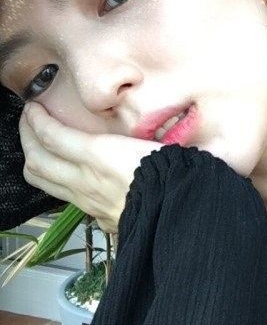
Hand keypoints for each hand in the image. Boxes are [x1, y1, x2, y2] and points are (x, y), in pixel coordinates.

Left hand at [19, 101, 164, 233]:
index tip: (34, 107)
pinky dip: (58, 183)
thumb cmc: (175, 174)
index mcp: (100, 156)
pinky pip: (68, 199)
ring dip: (34, 162)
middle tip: (29, 122)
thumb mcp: (154, 142)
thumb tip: (134, 122)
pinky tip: (67, 174)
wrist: (182, 212)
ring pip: (45, 183)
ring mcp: (89, 202)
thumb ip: (133, 133)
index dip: (36, 119)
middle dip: (26, 137)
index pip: (52, 136)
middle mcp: (87, 180)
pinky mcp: (99, 217)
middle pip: (37, 160)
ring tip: (38, 148)